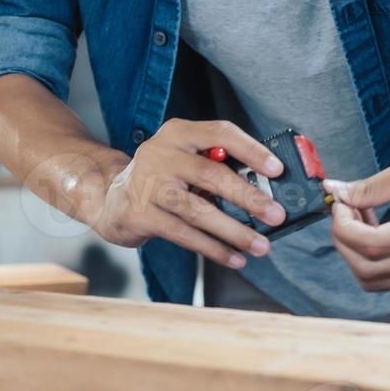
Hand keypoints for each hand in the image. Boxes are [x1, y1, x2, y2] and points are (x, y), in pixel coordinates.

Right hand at [88, 120, 286, 269]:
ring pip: (198, 210)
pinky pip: (184, 234)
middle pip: (211, 173)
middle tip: (276, 215)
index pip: (220, 133)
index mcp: (178, 132)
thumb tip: (266, 194)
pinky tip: (234, 258)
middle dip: (249, 197)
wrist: (112, 199)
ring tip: (260, 246)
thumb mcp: (185, 160)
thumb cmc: (162, 179)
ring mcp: (147, 184)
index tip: (277, 170)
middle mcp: (160, 153)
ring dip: (234, 231)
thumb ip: (218, 168)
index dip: (251, 150)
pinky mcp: (140, 214)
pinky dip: (213, 248)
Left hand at [324, 149, 389, 292]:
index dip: (343, 226)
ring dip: (360, 254)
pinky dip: (382, 264)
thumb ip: (375, 184)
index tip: (341, 204)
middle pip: (367, 271)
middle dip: (344, 242)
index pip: (369, 245)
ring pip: (379, 283)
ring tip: (368, 221)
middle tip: (348, 212)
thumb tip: (336, 192)